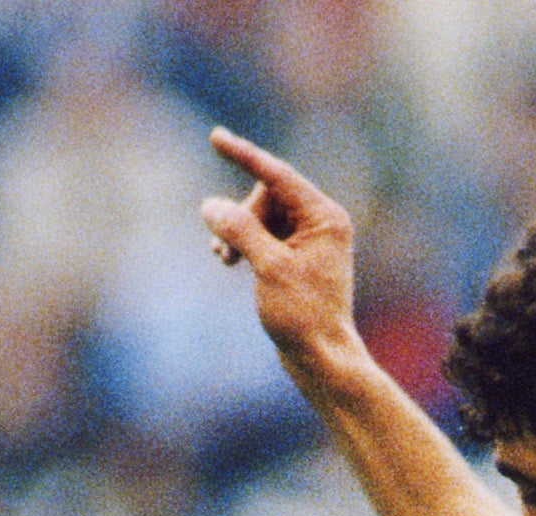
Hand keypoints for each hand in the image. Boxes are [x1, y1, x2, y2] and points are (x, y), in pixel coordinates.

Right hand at [203, 129, 361, 375]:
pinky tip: (226, 260)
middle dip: (240, 215)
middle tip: (223, 247)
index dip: (244, 155)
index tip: (215, 136)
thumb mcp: (268, 268)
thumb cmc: (302, 316)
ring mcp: (310, 239)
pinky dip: (243, 243)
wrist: (321, 358)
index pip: (277, 174)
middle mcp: (322, 222)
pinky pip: (263, 234)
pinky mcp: (297, 256)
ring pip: (261, 216)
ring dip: (237, 231)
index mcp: (325, 217)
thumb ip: (240, 229)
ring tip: (221, 258)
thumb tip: (210, 205)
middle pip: (267, 196)